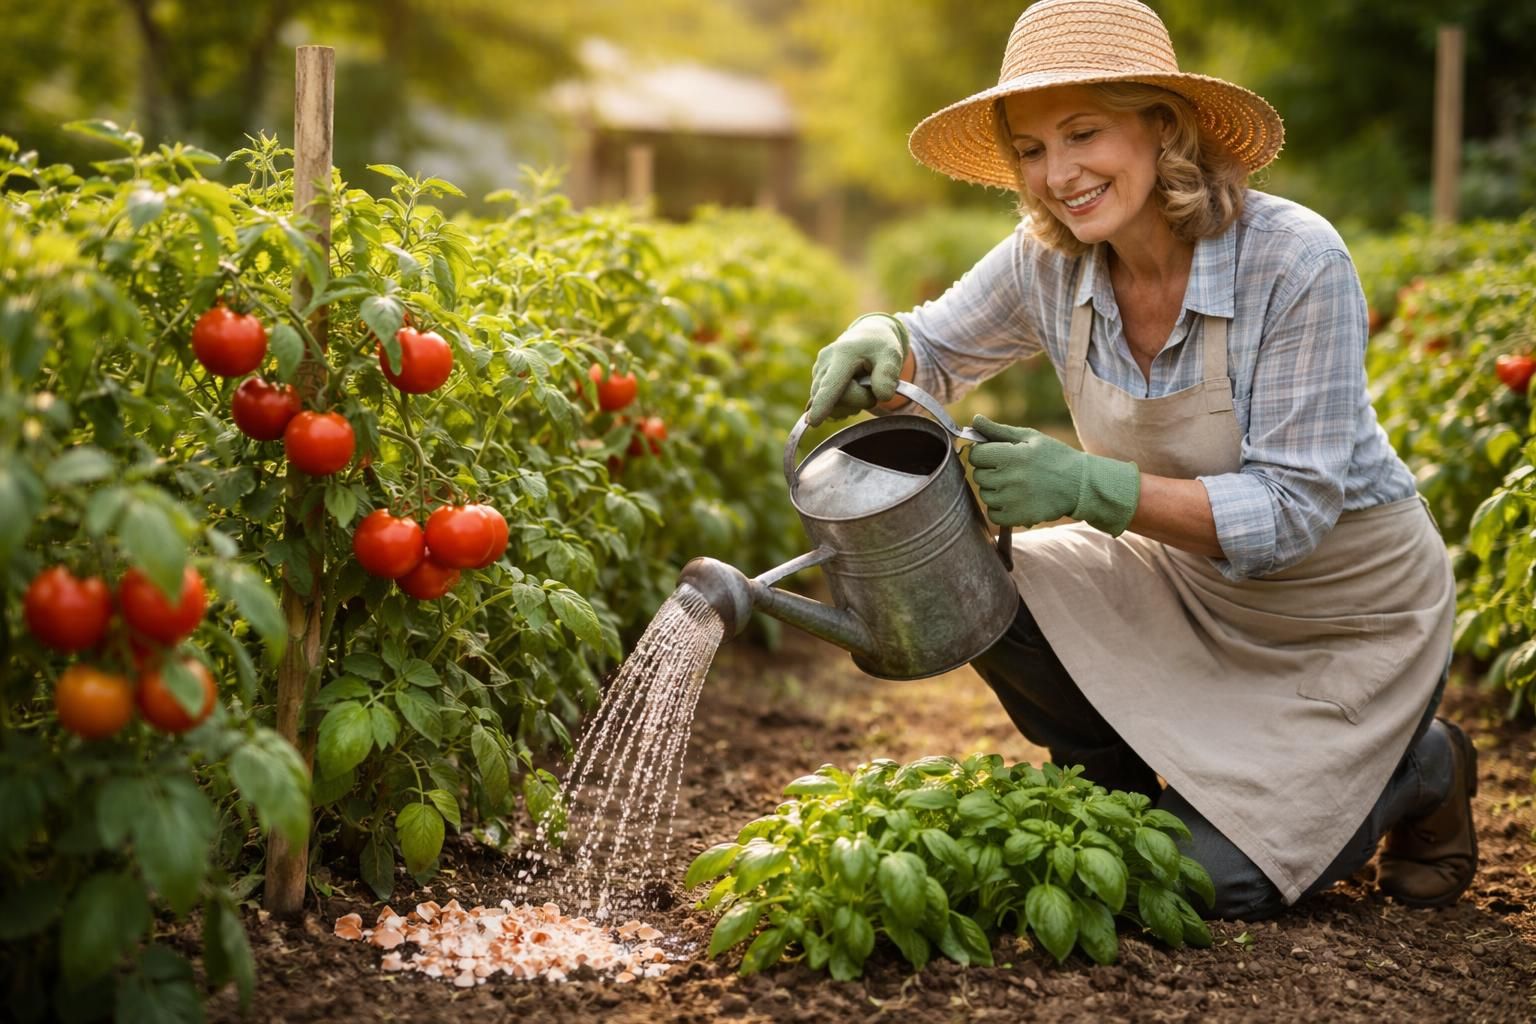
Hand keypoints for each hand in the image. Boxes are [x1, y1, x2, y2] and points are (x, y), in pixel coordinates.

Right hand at [805, 314, 908, 426]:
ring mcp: (818, 372)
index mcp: (844, 353)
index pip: (832, 383)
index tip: (813, 422)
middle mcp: (825, 362)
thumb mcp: (892, 355)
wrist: (866, 337)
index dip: (823, 403)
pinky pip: (827, 405)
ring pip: (831, 405)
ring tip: (861, 385)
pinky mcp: (816, 382)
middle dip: (860, 400)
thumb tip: (881, 396)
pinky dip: (841, 405)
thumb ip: (888, 374)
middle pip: (836, 399)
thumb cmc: (879, 347)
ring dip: (851, 403)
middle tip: (873, 388)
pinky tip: (850, 393)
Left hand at [967, 415, 1140, 534]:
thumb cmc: (1054, 457)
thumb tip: (974, 420)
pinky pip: (992, 514)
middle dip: (989, 471)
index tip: (995, 454)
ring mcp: (1013, 500)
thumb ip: (998, 430)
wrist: (1080, 485)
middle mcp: (1010, 478)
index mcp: (1012, 455)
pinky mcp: (1018, 517)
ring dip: (994, 490)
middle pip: (978, 476)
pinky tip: (1014, 500)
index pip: (976, 454)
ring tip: (1014, 485)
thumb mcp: (1030, 437)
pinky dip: (999, 509)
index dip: (983, 453)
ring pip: (985, 495)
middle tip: (1009, 470)